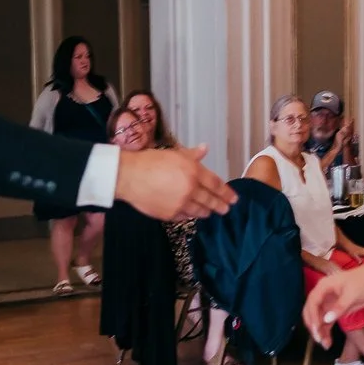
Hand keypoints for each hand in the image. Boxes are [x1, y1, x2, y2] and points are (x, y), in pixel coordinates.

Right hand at [116, 145, 234, 219]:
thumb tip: (205, 148)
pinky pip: (184, 216)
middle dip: (220, 205)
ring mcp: (180, 204)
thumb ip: (192, 154)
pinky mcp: (169, 215)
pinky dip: (189, 215)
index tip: (234, 198)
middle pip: (210, 200)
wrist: (129, 176)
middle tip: (226, 209)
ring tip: (210, 212)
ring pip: (199, 210)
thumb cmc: (150, 161)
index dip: (226, 192)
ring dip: (206, 212)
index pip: (216, 184)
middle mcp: (190, 189)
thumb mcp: (174, 153)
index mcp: (193, 172)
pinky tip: (192, 214)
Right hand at [304, 261, 363, 346]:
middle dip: (313, 326)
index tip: (316, 329)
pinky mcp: (334, 309)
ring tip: (325, 344)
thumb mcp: (352, 295)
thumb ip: (339, 308)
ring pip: (318, 319)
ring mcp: (328, 303)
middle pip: (311, 312)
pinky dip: (326, 331)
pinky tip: (327, 341)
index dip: (313, 317)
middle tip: (319, 339)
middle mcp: (323, 295)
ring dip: (319, 331)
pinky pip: (326, 322)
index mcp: (324, 286)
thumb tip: (326, 320)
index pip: (312, 303)